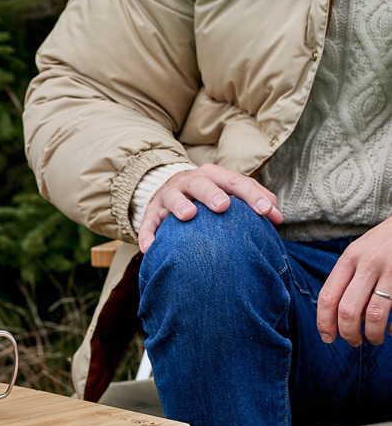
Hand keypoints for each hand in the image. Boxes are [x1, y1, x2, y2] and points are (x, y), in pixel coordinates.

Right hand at [137, 163, 282, 252]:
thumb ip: (252, 201)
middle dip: (213, 193)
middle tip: (224, 206)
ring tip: (188, 215)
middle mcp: (191, 182)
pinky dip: (147, 235)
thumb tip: (277, 218)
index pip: (236, 182)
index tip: (266, 212)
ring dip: (180, 205)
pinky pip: (147, 224)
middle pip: (202, 183)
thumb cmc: (207, 196)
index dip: (252, 195)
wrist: (168, 190)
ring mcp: (169, 196)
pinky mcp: (151, 213)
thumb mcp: (228, 192)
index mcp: (214, 176)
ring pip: (173, 197)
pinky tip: (150, 248)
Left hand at [316, 217, 391, 345]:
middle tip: (354, 342)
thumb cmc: (387, 240)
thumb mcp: (362, 250)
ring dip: (372, 335)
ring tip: (374, 339)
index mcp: (351, 257)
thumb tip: (337, 316)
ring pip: (374, 314)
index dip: (324, 323)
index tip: (328, 338)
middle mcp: (370, 262)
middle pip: (348, 310)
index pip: (328, 297)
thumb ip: (348, 277)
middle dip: (348, 334)